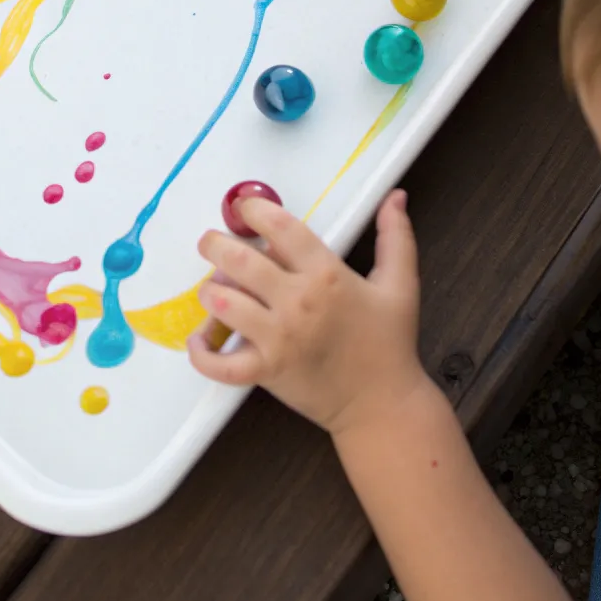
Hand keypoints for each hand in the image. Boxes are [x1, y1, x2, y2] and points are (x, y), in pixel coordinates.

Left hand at [188, 189, 431, 435]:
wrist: (383, 404)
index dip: (255, 210)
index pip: (281, 228)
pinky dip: (202, 352)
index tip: (245, 208)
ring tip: (214, 288)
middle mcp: (297, 301)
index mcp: (326, 274)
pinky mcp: (266, 371)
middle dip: (216, 245)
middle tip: (210, 243)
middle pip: (239, 261)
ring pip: (223, 304)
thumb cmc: (389, 343)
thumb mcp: (401, 284)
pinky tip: (199, 340)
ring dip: (210, 291)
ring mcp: (278, 338)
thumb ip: (395, 236)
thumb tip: (395, 196)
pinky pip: (220, 363)